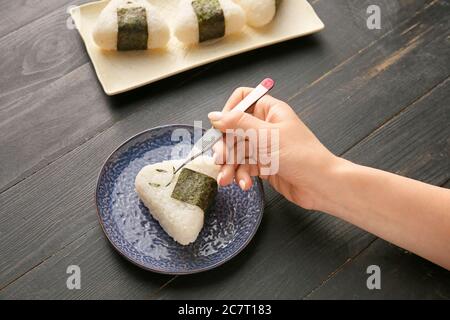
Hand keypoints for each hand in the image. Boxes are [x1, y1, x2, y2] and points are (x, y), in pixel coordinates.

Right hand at [208, 87, 338, 209]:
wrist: (320, 185)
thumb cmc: (302, 156)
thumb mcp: (266, 135)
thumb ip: (238, 123)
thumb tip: (215, 116)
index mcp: (270, 111)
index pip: (243, 99)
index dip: (229, 111)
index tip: (221, 127)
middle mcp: (265, 127)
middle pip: (234, 130)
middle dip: (226, 147)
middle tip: (221, 160)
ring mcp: (264, 147)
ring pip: (237, 151)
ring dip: (230, 166)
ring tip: (227, 179)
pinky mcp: (264, 165)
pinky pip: (244, 167)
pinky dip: (241, 175)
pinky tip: (245, 184)